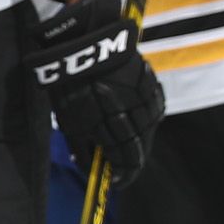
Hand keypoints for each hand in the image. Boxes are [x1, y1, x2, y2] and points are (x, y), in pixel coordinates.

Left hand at [26, 0, 164, 183]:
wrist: (85, 41)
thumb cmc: (70, 84)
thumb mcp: (70, 121)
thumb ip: (84, 149)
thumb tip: (94, 170)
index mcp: (114, 125)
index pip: (127, 161)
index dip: (122, 175)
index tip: (113, 182)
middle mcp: (137, 114)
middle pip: (140, 148)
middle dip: (128, 161)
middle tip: (116, 168)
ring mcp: (148, 99)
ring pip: (149, 130)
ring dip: (137, 141)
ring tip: (122, 144)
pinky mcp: (153, 85)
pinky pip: (153, 111)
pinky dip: (143, 121)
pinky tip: (133, 122)